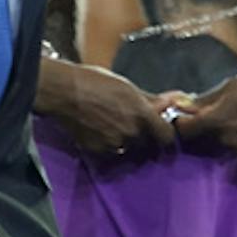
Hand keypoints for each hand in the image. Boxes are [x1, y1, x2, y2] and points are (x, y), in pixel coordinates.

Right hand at [36, 60, 175, 157]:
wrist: (65, 93)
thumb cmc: (97, 82)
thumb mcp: (128, 87)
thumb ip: (150, 99)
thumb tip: (171, 101)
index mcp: (142, 115)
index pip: (167, 137)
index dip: (165, 134)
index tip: (161, 129)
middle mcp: (131, 133)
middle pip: (148, 145)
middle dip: (146, 138)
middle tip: (137, 127)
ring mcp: (114, 145)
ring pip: (130, 151)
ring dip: (128, 144)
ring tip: (117, 128)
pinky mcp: (98, 152)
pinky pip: (112, 154)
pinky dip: (111, 147)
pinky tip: (103, 133)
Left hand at [172, 75, 236, 158]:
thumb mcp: (232, 86)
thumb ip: (206, 100)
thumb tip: (183, 106)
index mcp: (218, 119)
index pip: (184, 130)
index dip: (179, 123)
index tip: (182, 115)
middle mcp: (224, 139)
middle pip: (196, 141)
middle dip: (194, 130)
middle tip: (199, 117)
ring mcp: (236, 149)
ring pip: (212, 147)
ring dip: (210, 137)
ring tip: (220, 121)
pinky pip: (228, 149)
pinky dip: (226, 141)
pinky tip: (235, 127)